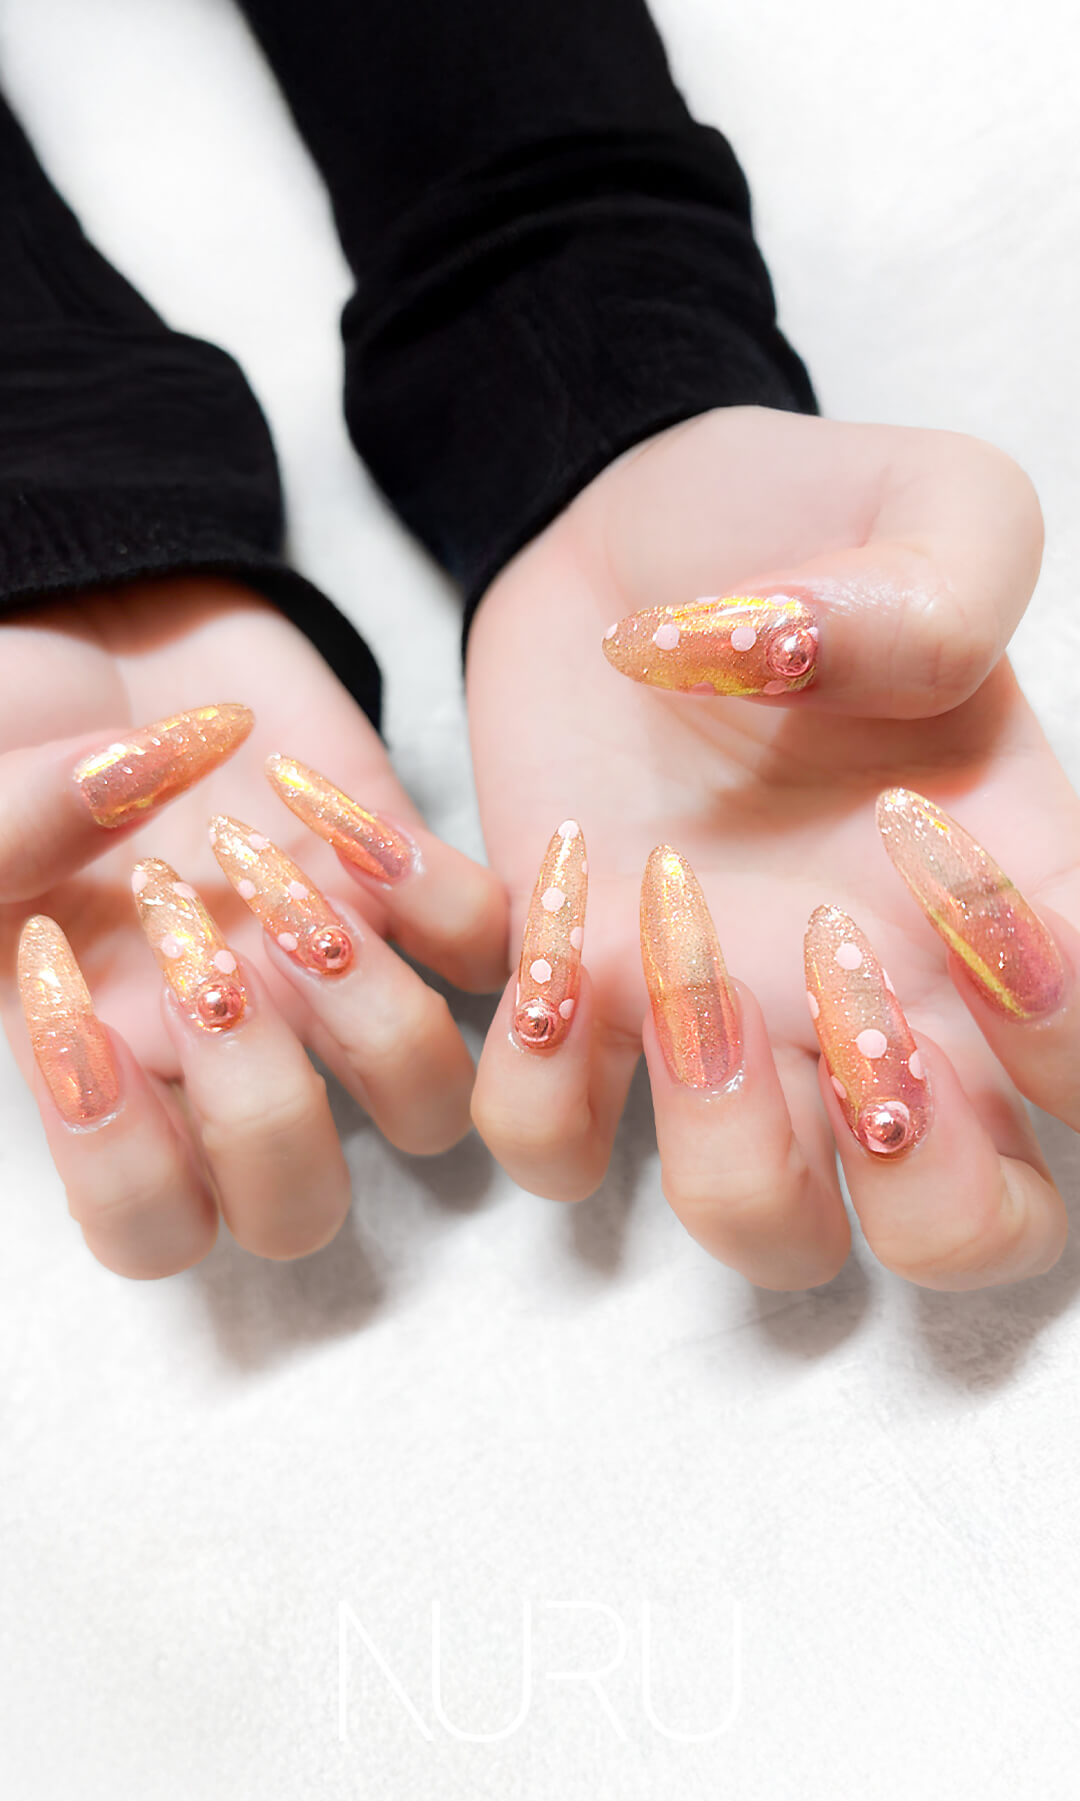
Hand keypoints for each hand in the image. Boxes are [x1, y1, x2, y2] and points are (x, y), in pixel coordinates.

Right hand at [0, 576, 506, 1276]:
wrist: (116, 626)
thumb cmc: (21, 731)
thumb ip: (11, 832)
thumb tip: (137, 817)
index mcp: (111, 1070)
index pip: (150, 1231)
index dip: (126, 1166)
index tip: (78, 1011)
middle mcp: (234, 1055)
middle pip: (300, 1210)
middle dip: (262, 1105)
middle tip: (195, 961)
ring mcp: (335, 982)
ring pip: (428, 1103)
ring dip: (363, 1004)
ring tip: (267, 876)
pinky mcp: (412, 889)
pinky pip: (487, 945)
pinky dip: (429, 882)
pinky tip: (324, 805)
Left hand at [467, 406, 1079, 1290]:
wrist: (624, 535)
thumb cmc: (794, 522)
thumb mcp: (924, 502)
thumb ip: (943, 590)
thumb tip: (826, 691)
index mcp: (1009, 905)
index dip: (1066, 1038)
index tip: (949, 869)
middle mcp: (884, 1006)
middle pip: (967, 1240)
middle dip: (919, 1181)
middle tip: (842, 989)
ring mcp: (733, 1030)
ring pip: (765, 1235)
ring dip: (724, 1137)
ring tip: (674, 928)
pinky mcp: (585, 1015)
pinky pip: (555, 1145)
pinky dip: (537, 1072)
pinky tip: (560, 903)